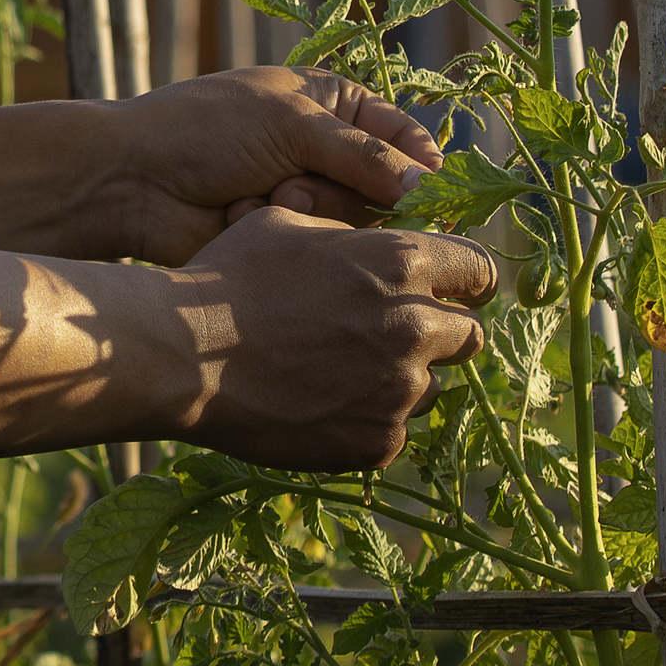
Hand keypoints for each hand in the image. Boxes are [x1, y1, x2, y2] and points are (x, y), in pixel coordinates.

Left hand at [103, 67, 443, 265]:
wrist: (133, 180)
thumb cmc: (205, 131)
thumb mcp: (291, 124)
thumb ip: (364, 156)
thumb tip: (427, 189)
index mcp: (334, 103)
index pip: (404, 136)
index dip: (419, 165)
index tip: (426, 190)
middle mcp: (326, 149)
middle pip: (387, 189)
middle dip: (346, 188)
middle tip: (299, 180)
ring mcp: (306, 196)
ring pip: (355, 223)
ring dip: (310, 208)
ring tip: (265, 194)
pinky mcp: (286, 238)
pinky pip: (318, 247)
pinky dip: (284, 231)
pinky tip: (242, 217)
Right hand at [169, 208, 495, 470]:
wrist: (185, 358)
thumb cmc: (229, 279)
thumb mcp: (289, 224)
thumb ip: (350, 235)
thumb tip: (375, 244)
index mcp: (402, 263)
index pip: (480, 271)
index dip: (463, 279)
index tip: (445, 289)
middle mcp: (415, 327)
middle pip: (469, 335)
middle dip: (438, 331)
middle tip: (386, 333)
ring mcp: (400, 391)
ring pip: (431, 386)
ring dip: (401, 378)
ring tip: (339, 371)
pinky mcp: (379, 442)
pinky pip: (394, 429)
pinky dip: (368, 419)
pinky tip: (318, 402)